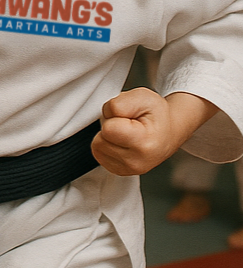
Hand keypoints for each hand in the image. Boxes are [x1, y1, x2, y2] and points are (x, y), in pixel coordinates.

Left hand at [95, 89, 213, 175]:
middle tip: (128, 124)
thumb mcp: (143, 96)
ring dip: (107, 137)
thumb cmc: (156, 114)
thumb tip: (107, 115)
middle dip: (109, 127)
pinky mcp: (119, 171)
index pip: (108, 129)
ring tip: (125, 132)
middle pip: (99, 140)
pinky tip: (122, 142)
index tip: (129, 118)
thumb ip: (120, 103)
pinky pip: (99, 154)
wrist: (169, 131)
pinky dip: (107, 145)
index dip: (113, 117)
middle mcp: (136, 162)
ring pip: (97, 148)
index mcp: (144, 144)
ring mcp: (128, 169)